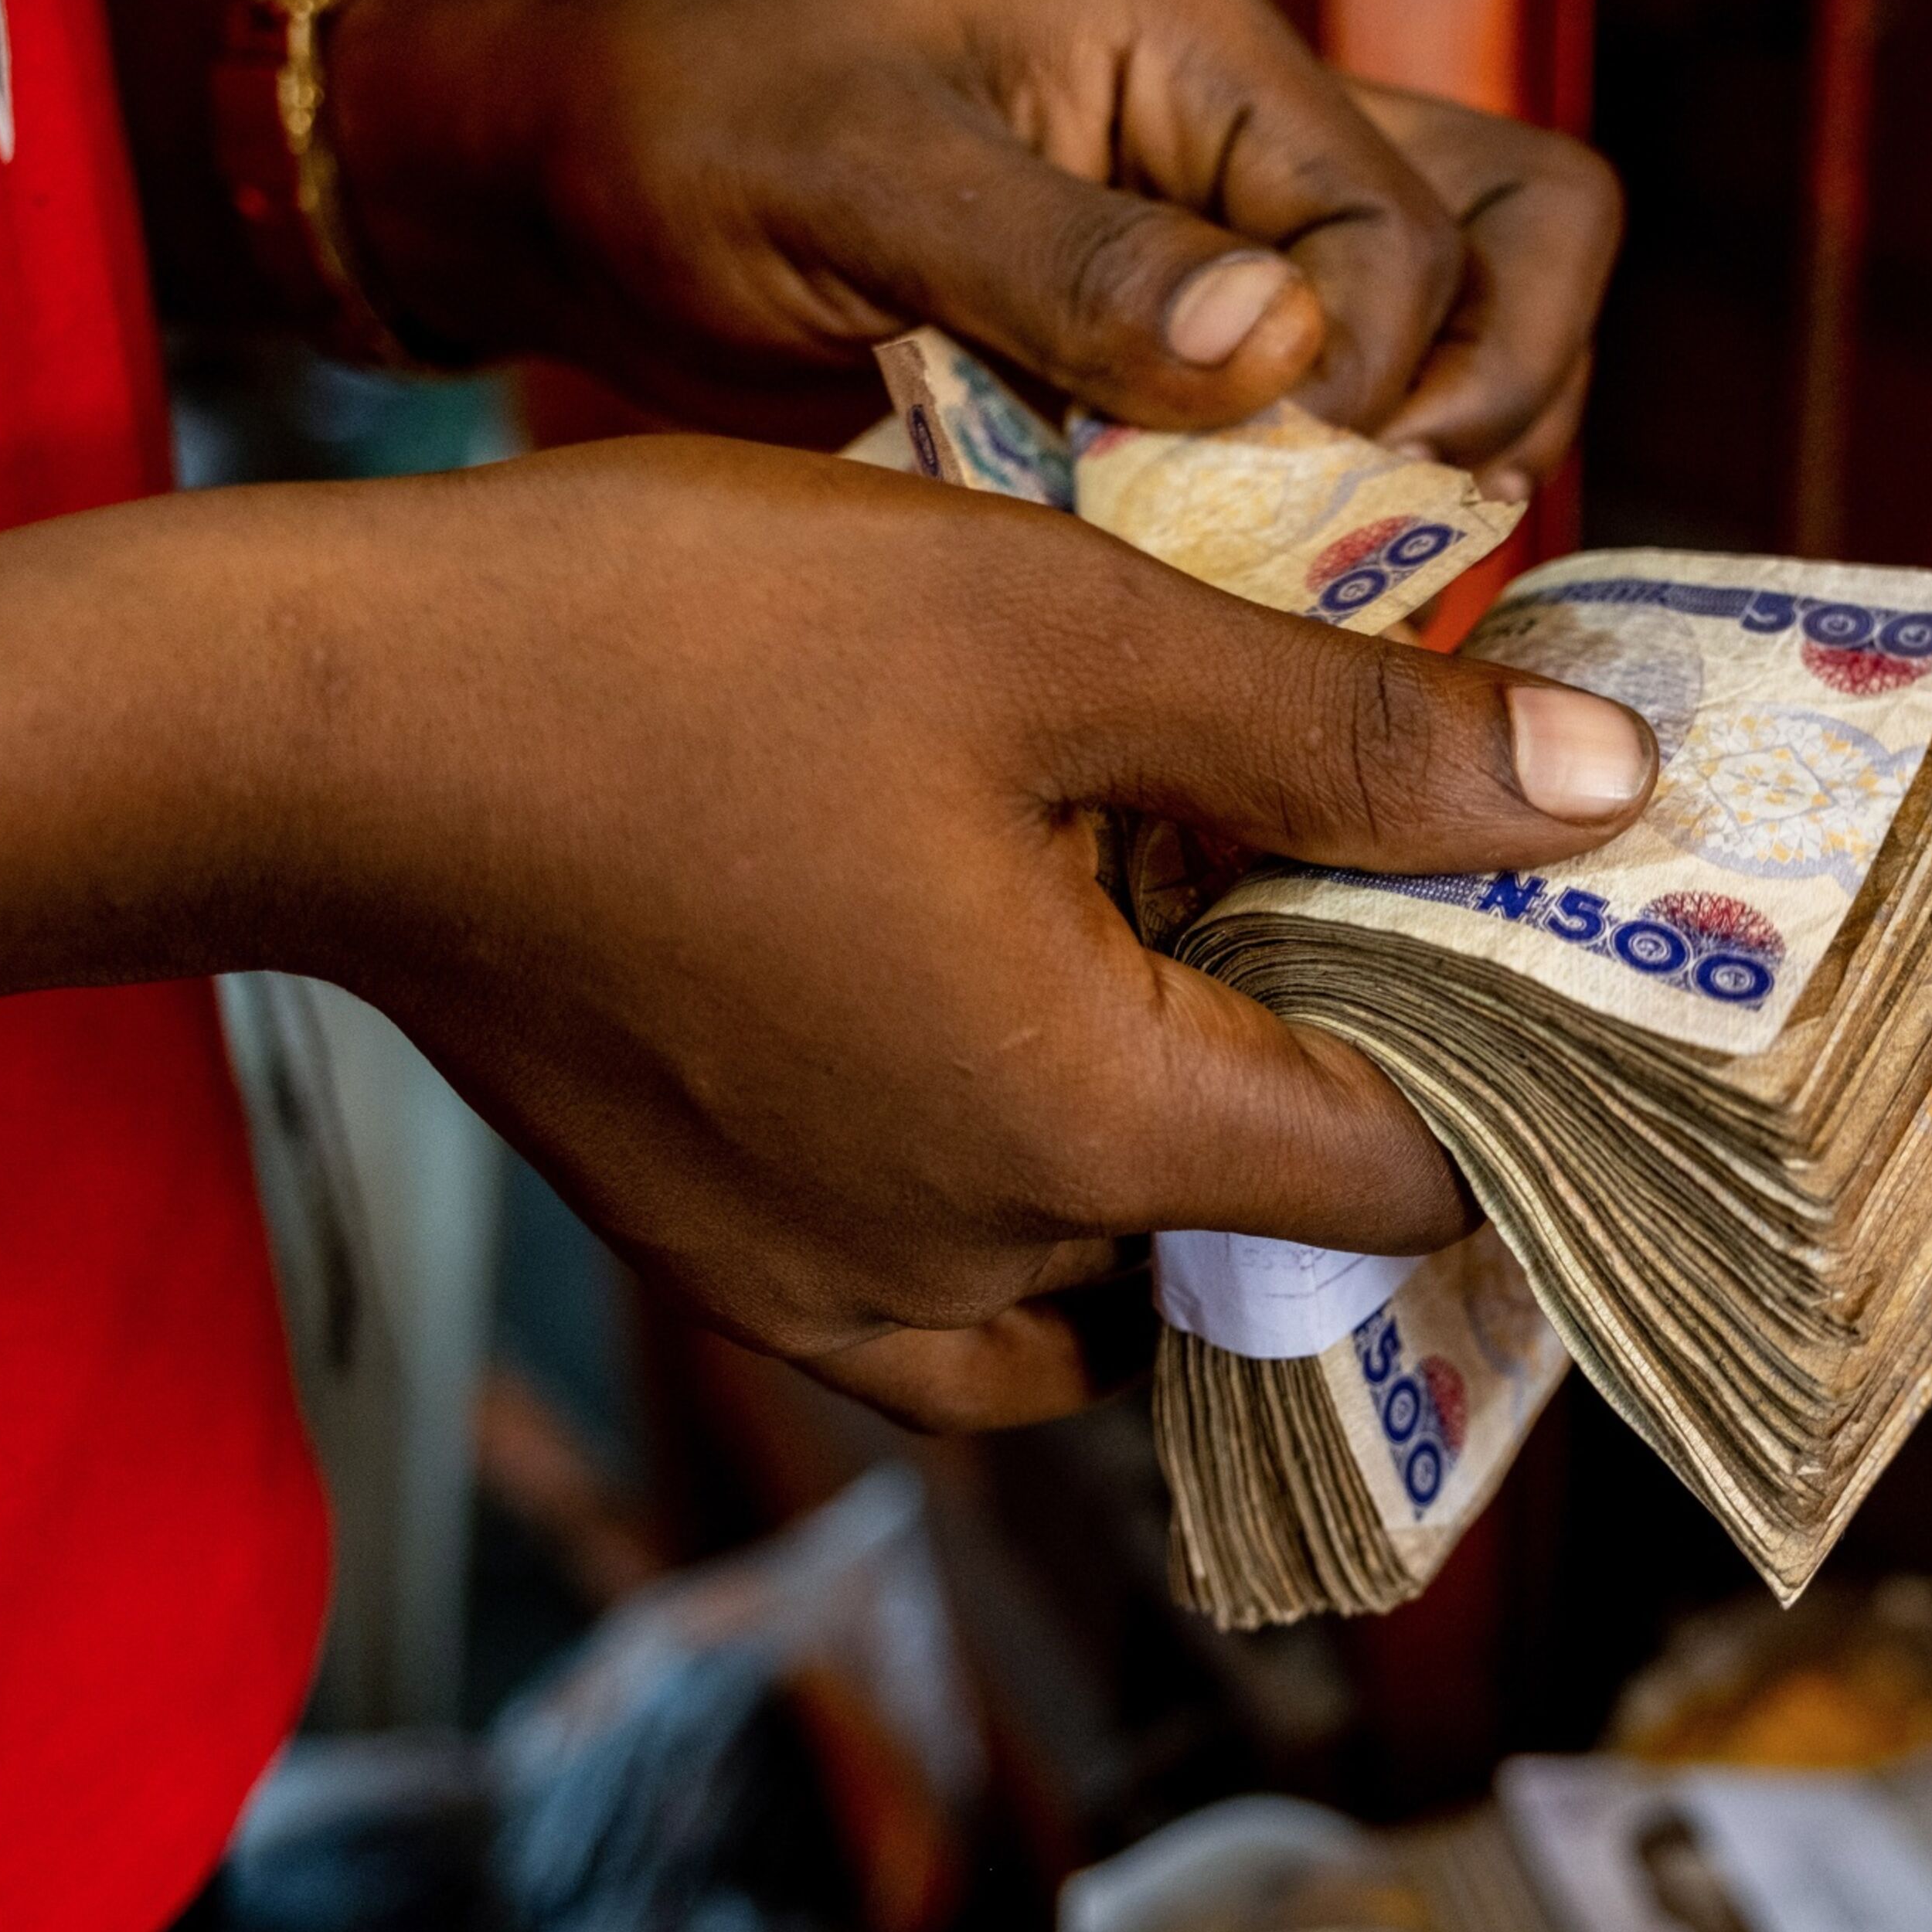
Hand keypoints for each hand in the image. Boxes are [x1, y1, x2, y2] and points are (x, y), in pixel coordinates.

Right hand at [0, 440, 1652, 1428]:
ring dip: (1187, 1140)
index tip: (1537, 940)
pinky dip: (1038, 1202)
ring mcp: (839, 1289)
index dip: (1512, 1057)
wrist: (324, 728)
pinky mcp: (733, 1262)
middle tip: (1367, 904)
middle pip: (1267, 1226)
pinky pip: (963, 1303)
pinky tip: (1021, 1033)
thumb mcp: (1064, 628)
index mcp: (1092, 1129)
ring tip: (1190, 954)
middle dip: (1347, 1076)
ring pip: (1119, 1271)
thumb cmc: (687, 644)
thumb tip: (1607, 786)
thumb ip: (1348, 733)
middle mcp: (979, 1268)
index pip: (1414, 1174)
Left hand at [328, 0, 1619, 460]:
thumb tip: (1286, 359)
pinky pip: (1357, 397)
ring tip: (1333, 562)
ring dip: (1442, 449)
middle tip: (1386, 523)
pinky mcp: (1193, 328)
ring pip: (1470, 319)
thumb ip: (1070, 266)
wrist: (584, 183)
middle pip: (1522, 235)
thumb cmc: (692, 140)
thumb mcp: (862, 184)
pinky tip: (1269, 575)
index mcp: (1191, 43)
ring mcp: (1236, 223)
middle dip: (1496, 390)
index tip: (1275, 489)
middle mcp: (1252, 118)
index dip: (1383, 379)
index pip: (1411, 226)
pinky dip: (1350, 489)